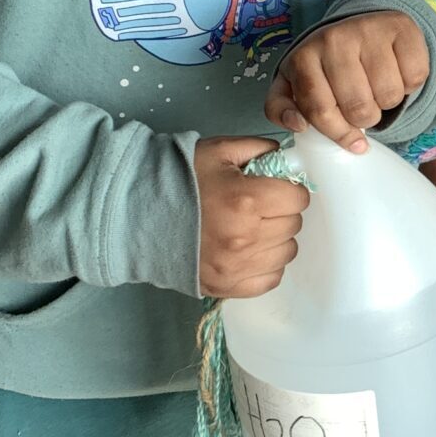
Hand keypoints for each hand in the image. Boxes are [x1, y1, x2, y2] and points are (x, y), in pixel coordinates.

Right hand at [194, 136, 308, 298]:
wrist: (137, 213)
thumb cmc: (180, 178)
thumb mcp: (221, 150)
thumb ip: (261, 149)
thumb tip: (291, 160)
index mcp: (247, 200)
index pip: (298, 198)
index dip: (289, 189)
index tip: (275, 187)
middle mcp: (244, 238)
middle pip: (293, 225)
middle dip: (282, 211)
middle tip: (260, 206)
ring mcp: (235, 267)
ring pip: (286, 252)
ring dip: (276, 238)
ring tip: (252, 227)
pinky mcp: (225, 286)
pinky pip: (269, 279)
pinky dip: (266, 264)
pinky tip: (249, 250)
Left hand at [266, 11, 429, 150]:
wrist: (363, 26)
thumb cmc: (327, 65)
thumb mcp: (294, 84)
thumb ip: (281, 108)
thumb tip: (297, 125)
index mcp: (303, 57)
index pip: (319, 110)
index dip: (336, 132)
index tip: (351, 141)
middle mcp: (334, 39)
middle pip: (358, 107)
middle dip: (365, 118)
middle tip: (363, 106)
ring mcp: (368, 30)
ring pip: (388, 95)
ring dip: (387, 102)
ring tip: (378, 88)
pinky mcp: (400, 27)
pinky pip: (414, 77)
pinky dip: (409, 85)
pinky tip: (396, 73)